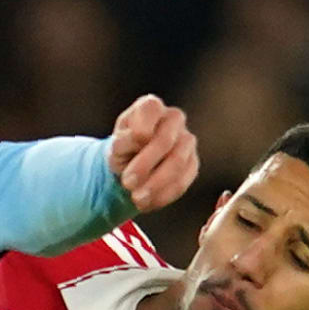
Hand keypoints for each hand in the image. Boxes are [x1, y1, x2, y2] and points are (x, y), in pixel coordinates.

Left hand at [108, 93, 196, 213]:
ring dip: (155, 184)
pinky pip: (183, 181)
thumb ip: (124, 140)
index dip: (139, 130)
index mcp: (151, 107)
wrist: (132, 166)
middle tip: (127, 183)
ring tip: (136, 198)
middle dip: (144, 165)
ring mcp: (187, 140)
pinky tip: (148, 202)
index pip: (151, 109)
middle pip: (165, 140)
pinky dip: (163, 195)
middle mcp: (174, 118)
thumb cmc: (124, 150)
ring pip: (177, 162)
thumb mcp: (115, 145)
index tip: (122, 149)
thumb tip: (141, 138)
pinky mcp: (193, 163)